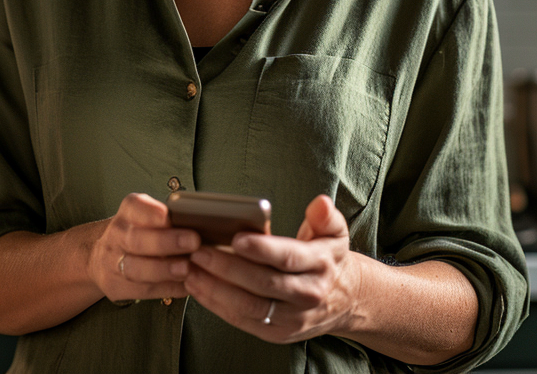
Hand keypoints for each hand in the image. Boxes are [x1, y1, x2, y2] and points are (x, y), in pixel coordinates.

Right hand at [88, 192, 200, 302]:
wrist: (104, 256)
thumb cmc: (140, 231)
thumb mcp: (147, 214)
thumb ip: (170, 216)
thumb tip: (206, 221)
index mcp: (128, 212)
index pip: (135, 207)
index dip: (150, 213)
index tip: (167, 216)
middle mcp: (118, 235)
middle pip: (137, 240)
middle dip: (165, 242)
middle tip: (193, 241)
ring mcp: (114, 263)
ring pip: (136, 269)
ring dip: (163, 270)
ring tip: (186, 268)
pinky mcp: (117, 287)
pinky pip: (143, 290)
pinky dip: (167, 288)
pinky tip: (186, 286)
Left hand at [184, 194, 355, 341]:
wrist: (345, 299)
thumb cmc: (329, 258)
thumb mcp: (335, 232)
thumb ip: (325, 216)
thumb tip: (320, 203)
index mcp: (320, 265)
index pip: (288, 257)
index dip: (261, 249)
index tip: (236, 238)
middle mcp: (307, 294)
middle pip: (263, 283)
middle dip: (227, 268)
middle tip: (199, 251)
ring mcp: (292, 318)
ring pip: (249, 306)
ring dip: (216, 289)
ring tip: (191, 270)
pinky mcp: (278, 333)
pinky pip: (244, 321)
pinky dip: (218, 306)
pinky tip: (200, 289)